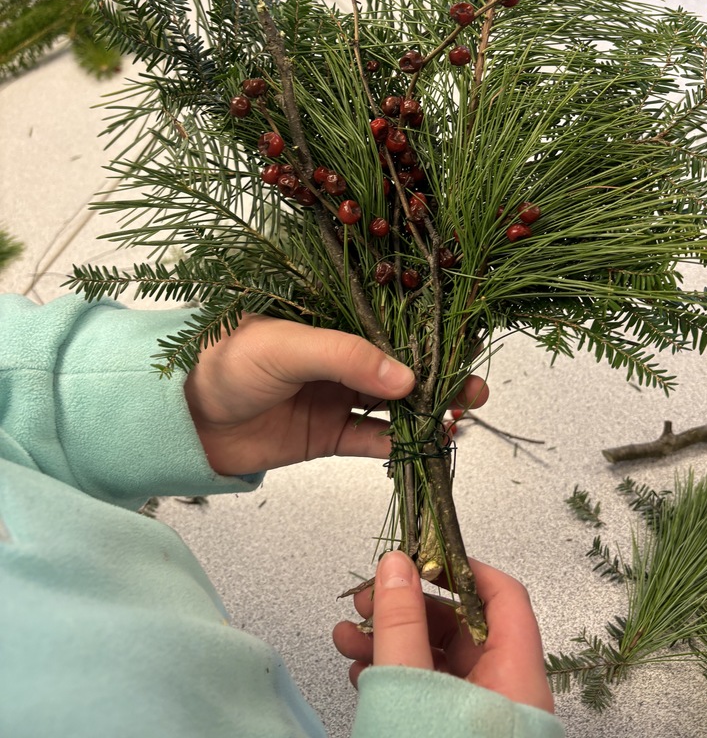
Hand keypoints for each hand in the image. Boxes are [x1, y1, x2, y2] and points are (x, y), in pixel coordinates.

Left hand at [184, 316, 487, 475]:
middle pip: (402, 365)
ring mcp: (334, 395)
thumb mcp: (285, 345)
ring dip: (426, 411)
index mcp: (330, 319)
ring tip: (456, 418)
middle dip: (440, 376)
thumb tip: (407, 378)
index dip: (430, 336)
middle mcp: (338, 356)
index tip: (465, 349)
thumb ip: (346, 358)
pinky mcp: (324, 434)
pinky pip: (371, 440)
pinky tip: (424, 444)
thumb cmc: (221, 360)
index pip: (392, 324)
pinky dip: (400, 444)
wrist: (177, 416)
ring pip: (394, 404)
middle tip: (471, 391)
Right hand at [332, 550, 553, 713]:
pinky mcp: (454, 737)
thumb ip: (402, 624)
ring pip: (439, 658)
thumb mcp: (410, 690)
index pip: (504, 595)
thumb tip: (397, 564)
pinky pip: (429, 690)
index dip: (460, 568)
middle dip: (408, 605)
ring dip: (391, 638)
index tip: (417, 557)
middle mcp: (506, 695)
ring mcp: (480, 720)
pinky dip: (394, 673)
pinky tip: (359, 673)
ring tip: (346, 636)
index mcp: (516, 678)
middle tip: (367, 597)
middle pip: (464, 625)